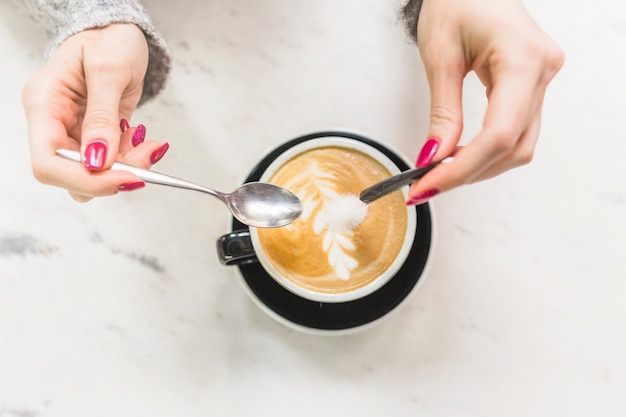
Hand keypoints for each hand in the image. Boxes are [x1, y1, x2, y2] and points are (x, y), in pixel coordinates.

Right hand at [22, 23, 167, 201]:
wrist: (119, 32)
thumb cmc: (109, 39)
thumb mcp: (109, 70)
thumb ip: (102, 117)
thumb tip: (97, 161)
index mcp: (44, 104)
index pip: (48, 163)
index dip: (84, 179)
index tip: (124, 178)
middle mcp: (54, 124)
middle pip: (71, 175)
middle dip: (112, 175)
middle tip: (146, 157)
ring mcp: (74, 132)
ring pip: (95, 174)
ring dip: (127, 167)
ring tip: (149, 144)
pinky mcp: (96, 137)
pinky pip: (112, 163)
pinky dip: (132, 158)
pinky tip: (144, 140)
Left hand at [406, 0, 563, 204]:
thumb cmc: (455, 1)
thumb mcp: (440, 57)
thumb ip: (443, 114)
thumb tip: (435, 159)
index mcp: (522, 58)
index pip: (499, 134)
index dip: (463, 168)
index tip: (429, 185)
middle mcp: (542, 70)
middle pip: (514, 146)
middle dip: (469, 173)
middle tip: (427, 186)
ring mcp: (543, 77)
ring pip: (520, 145)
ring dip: (480, 167)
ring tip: (440, 175)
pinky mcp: (534, 83)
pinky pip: (517, 130)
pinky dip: (488, 150)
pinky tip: (461, 157)